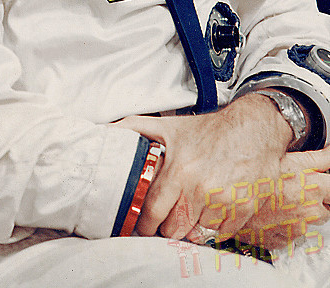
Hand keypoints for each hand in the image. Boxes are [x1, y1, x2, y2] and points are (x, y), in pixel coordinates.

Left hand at [118, 93, 294, 240]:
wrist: (253, 129)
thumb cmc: (208, 130)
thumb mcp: (168, 126)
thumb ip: (135, 128)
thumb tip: (106, 129)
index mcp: (179, 171)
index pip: (153, 212)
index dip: (145, 223)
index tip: (143, 225)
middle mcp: (200, 189)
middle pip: (174, 228)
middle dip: (167, 227)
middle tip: (165, 221)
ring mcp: (223, 202)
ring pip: (197, 234)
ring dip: (191, 228)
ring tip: (189, 214)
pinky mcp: (243, 210)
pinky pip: (221, 234)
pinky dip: (214, 228)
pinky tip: (210, 213)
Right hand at [229, 148, 329, 251]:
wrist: (228, 202)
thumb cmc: (254, 177)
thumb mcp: (287, 159)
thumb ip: (317, 157)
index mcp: (313, 188)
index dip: (328, 182)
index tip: (321, 179)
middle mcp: (309, 210)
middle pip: (327, 208)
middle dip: (318, 199)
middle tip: (298, 188)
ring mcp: (298, 228)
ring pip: (310, 221)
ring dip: (302, 211)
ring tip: (282, 198)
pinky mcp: (286, 240)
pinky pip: (294, 232)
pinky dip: (287, 223)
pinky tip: (273, 210)